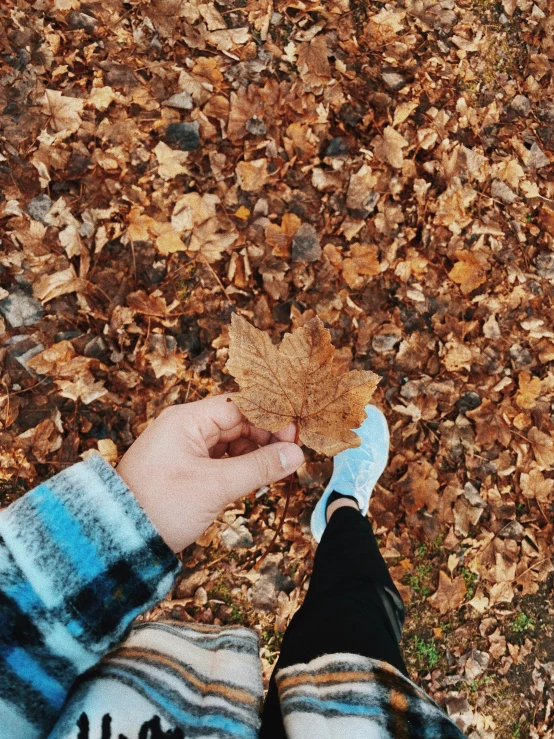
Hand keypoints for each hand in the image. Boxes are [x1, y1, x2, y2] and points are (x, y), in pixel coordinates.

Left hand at [116, 394, 304, 551]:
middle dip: (265, 439)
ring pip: (230, 444)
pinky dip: (239, 468)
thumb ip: (259, 467)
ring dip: (254, 455)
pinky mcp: (186, 469)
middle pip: (236, 424)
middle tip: (291, 457)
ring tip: (276, 473)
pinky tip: (256, 481)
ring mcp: (185, 449)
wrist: (120, 539)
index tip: (294, 435)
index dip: (268, 419)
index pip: (238, 407)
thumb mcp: (215, 486)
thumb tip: (295, 454)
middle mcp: (185, 428)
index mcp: (186, 420)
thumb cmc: (162, 506)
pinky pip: (220, 460)